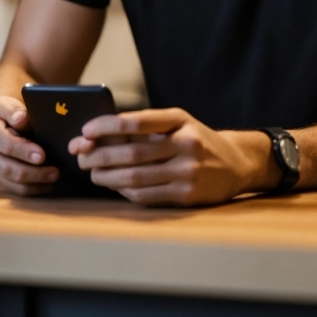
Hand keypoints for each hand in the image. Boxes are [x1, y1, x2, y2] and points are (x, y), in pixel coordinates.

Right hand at [0, 96, 58, 195]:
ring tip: (54, 178)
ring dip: (33, 183)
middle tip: (55, 172)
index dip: (23, 150)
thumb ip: (14, 110)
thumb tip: (22, 119)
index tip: (42, 155)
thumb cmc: (8, 110)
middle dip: (32, 172)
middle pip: (6, 167)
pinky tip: (46, 185)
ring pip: (9, 181)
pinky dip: (30, 189)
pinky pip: (12, 188)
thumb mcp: (9, 103)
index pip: (4, 143)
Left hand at [68, 107, 278, 205]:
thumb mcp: (178, 123)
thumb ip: (146, 127)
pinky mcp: (187, 196)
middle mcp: (186, 145)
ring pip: (135, 178)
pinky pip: (146, 196)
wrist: (236, 163)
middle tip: (80, 156)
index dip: (106, 126)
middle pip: (131, 153)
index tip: (85, 131)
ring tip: (92, 173)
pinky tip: (115, 185)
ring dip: (107, 176)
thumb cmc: (197, 139)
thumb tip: (100, 136)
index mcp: (180, 120)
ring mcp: (188, 172)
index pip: (136, 121)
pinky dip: (124, 191)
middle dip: (99, 156)